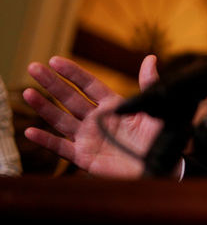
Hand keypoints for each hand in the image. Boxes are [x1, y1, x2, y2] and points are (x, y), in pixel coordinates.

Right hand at [23, 55, 162, 177]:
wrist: (161, 166)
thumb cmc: (159, 137)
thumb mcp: (154, 108)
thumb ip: (148, 84)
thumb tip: (150, 58)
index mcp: (113, 105)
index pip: (89, 84)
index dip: (73, 73)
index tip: (55, 60)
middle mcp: (97, 119)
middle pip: (69, 98)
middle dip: (51, 83)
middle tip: (33, 67)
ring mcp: (89, 137)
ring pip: (61, 119)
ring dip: (44, 107)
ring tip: (28, 93)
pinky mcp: (85, 157)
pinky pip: (61, 148)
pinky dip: (46, 141)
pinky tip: (31, 132)